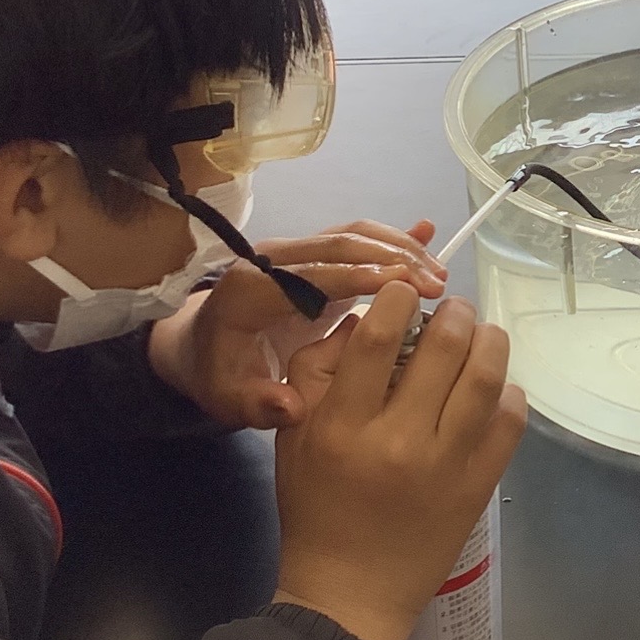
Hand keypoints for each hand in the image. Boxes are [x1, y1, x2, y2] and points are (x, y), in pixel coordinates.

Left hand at [147, 220, 446, 430]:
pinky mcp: (313, 257)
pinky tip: (428, 232)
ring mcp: (295, 252)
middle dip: (393, 259)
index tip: (408, 286)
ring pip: (352, 235)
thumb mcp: (227, 398)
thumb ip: (256, 404)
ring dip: (399, 247)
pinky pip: (354, 239)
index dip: (362, 277)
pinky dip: (390, 238)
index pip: (314, 275)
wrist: (199, 343)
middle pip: (340, 245)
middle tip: (438, 283)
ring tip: (440, 273)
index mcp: (252, 289)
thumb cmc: (217, 372)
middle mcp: (274, 259)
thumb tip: (291, 407)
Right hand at [271, 283, 526, 639]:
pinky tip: (496, 387)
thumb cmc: (315, 511)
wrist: (351, 593)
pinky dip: (509, 393)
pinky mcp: (478, 486)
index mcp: (344, 426)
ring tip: (482, 334)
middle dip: (454, 313)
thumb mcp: (295, 440)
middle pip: (444, 347)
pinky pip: (510, 423)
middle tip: (453, 310)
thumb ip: (317, 375)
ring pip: (486, 378)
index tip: (404, 288)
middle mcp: (399, 439)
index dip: (397, 298)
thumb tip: (361, 321)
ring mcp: (446, 464)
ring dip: (490, 341)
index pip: (376, 338)